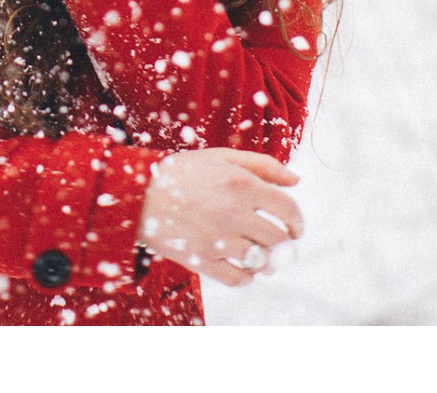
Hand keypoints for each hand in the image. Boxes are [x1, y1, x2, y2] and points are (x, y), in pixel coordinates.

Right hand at [138, 148, 302, 286]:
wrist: (139, 194)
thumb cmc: (182, 173)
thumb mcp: (222, 158)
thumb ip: (262, 165)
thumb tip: (295, 180)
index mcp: (241, 184)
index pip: (287, 208)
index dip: (297, 221)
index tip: (295, 228)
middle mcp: (232, 212)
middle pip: (277, 238)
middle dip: (285, 243)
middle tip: (281, 244)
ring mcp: (217, 238)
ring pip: (260, 260)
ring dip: (268, 261)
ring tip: (263, 257)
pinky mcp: (201, 259)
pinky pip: (237, 278)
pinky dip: (247, 277)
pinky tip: (244, 268)